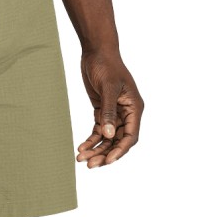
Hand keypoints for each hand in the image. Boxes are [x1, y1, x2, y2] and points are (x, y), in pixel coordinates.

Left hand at [77, 50, 142, 166]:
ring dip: (96, 149)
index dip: (119, 151)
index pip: (130, 136)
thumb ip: (108, 111)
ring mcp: (115, 113)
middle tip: (90, 165)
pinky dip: (91, 139)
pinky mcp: (102, 110)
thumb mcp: (108, 88)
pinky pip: (98, 130)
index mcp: (134, 108)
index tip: (107, 161)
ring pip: (107, 138)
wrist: (96, 51)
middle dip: (104, 153)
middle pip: (117, 141)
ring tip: (81, 158)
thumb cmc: (106, 65)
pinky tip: (81, 147)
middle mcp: (127, 113)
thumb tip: (108, 135)